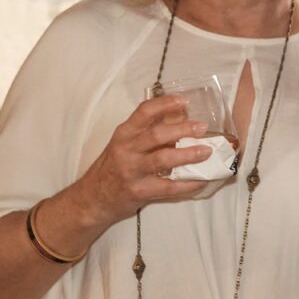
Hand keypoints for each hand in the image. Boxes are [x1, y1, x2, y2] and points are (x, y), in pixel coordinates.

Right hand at [70, 94, 212, 228]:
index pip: (144, 112)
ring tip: (206, 152)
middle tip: (202, 127)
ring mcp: (132, 172)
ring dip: (188, 155)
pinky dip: (187, 184)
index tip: (185, 100)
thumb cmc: (114, 166)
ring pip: (163, 160)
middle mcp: (126, 150)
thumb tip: (183, 118)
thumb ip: (148, 132)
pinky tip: (201, 180)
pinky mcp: (139, 192)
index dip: (165, 104)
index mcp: (124, 133)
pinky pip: (168, 187)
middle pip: (157, 135)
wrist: (93, 199)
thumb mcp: (125, 144)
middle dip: (183, 130)